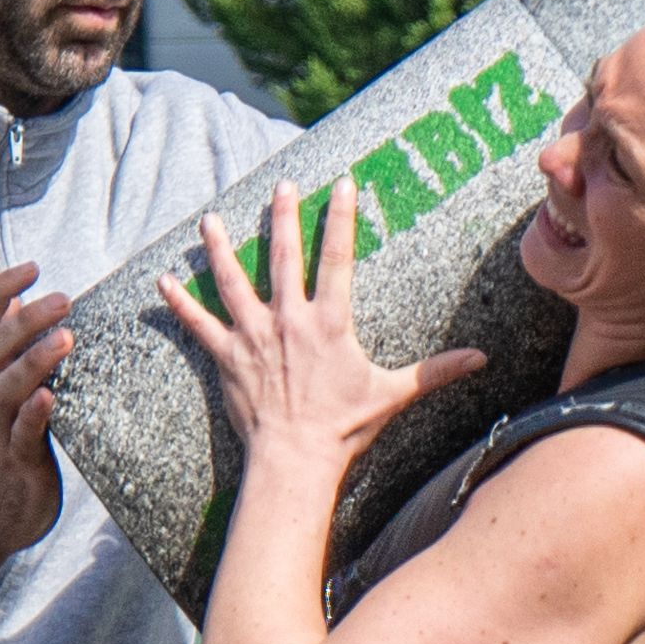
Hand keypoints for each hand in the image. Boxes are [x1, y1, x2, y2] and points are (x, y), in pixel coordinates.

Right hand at [0, 262, 75, 546]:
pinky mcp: (15, 463)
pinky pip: (20, 434)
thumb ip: (8, 350)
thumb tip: (15, 300)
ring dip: (34, 361)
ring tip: (65, 338)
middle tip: (63, 298)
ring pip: (6, 388)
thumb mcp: (1, 394)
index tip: (31, 267)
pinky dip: (34, 414)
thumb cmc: (3, 448)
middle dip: (25, 321)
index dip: (0, 291)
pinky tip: (51, 397)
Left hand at [158, 174, 477, 476]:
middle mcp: (288, 319)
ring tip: (209, 219)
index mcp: (329, 322)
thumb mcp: (393, 395)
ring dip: (219, 248)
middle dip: (281, 216)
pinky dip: (179, 301)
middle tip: (280, 185)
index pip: (336, 257)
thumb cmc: (343, 428)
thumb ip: (436, 372)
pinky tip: (162, 280)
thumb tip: (482, 360)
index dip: (340, 217)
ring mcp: (253, 335)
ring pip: (233, 280)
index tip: (341, 184)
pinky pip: (198, 324)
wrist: (295, 459)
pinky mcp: (227, 356)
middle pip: (281, 256)